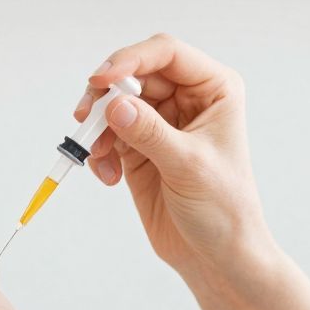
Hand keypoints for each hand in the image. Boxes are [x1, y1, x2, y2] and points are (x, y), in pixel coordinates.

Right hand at [73, 35, 271, 283]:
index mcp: (213, 89)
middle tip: (86, 120)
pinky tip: (109, 176)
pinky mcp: (138, 148)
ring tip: (99, 155)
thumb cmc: (223, 208)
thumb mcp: (188, 165)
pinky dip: (99, 151)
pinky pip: (107, 135)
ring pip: (114, 104)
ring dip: (98, 128)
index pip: (166, 53)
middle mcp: (186, 99)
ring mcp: (159, 124)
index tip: (102, 82)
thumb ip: (149, 132)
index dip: (130, 60)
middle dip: (105, 97)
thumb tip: (114, 104)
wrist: (216, 255)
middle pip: (132, 75)